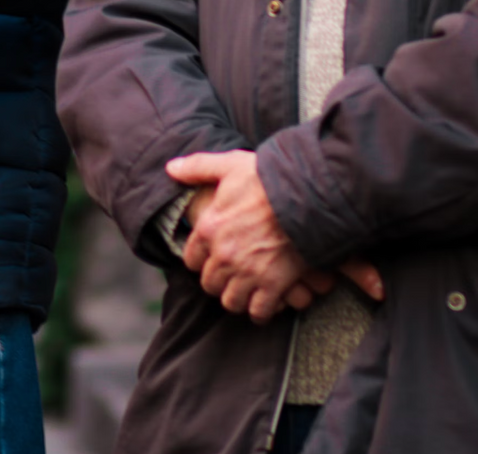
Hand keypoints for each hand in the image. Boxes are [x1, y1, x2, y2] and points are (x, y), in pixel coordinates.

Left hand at [168, 151, 309, 322]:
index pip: (192, 259)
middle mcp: (223, 255)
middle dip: (219, 282)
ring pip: (231, 301)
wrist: (306, 193)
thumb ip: (197, 168)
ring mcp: (248, 272)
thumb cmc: (267, 178)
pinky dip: (261, 311)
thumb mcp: (228, 165)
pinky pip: (259, 310)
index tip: (211, 259)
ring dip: (238, 298)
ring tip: (246, 292)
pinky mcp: (273, 284)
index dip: (201, 260)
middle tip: (231, 277)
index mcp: (209, 228)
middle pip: (210, 283)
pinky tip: (266, 304)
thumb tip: (170, 168)